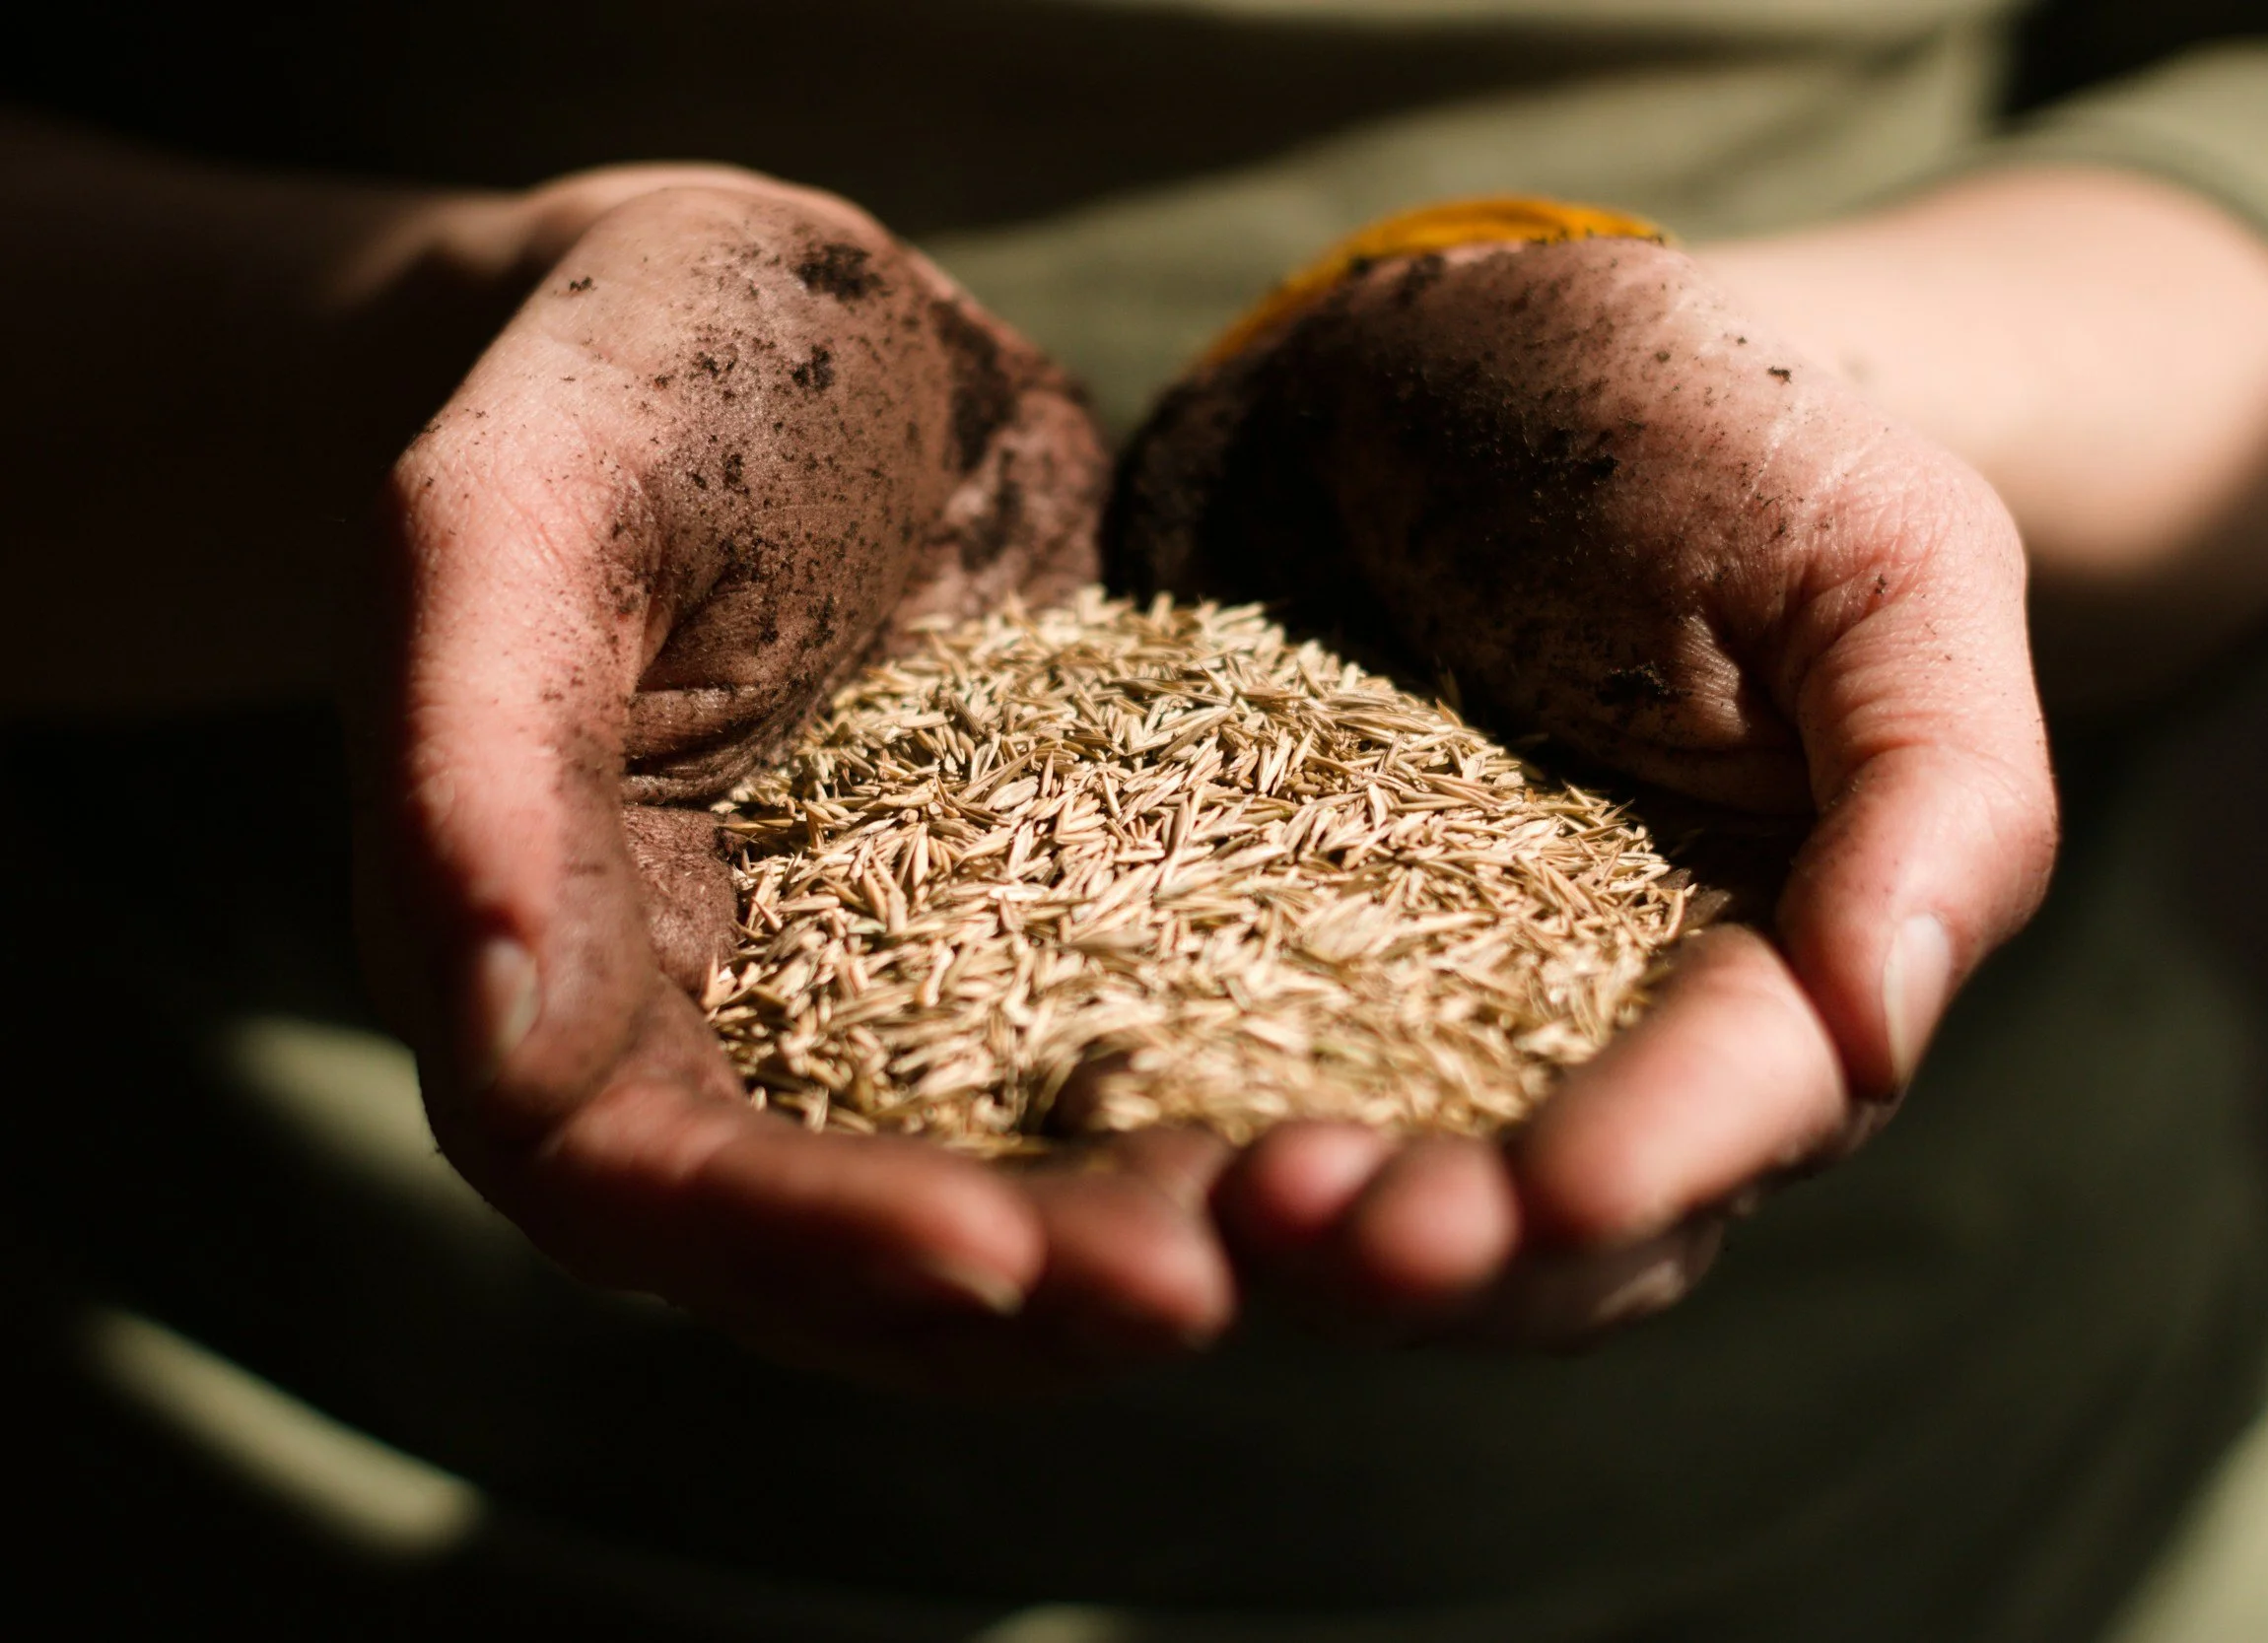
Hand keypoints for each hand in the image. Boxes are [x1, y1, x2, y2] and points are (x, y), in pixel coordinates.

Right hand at [351, 173, 1234, 1388]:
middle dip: (1021, 1294)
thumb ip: (473, 761)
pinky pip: (1126, 1051)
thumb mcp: (516, 517)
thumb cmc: (625, 384)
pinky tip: (1361, 1097)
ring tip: (1312, 1220)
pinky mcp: (1033, 936)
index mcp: (551, 981)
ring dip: (1142, 1231)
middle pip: (850, 1250)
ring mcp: (890, 999)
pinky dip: (1225, 1097)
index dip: (806, 1243)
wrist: (797, 317)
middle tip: (1205, 1283)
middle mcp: (722, 1038)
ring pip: (1006, 1185)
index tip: (992, 1252)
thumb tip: (484, 1023)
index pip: (649, 1188)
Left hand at [1109, 235, 2057, 1343]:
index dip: (1656, 1159)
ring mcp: (1439, 1018)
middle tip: (1321, 1226)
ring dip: (1314, 1243)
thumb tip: (1886, 1032)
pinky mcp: (1274, 976)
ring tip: (1216, 1208)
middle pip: (1570, 1224)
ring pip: (1406, 1204)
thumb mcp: (1881, 557)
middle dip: (1460, 1251)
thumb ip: (1940, 792)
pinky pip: (1240, 1096)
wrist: (1473, 367)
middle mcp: (1627, 1033)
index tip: (1549, 1194)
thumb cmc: (1718, 433)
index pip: (1750, 1101)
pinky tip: (1104, 1148)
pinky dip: (1184, 1157)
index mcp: (1796, 955)